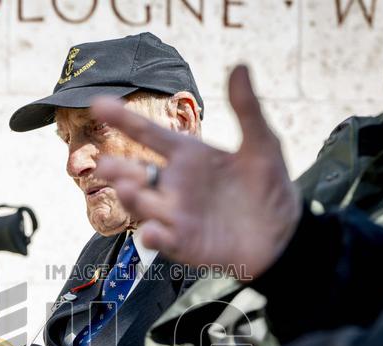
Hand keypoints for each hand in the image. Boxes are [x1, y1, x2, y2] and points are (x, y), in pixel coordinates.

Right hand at [92, 66, 301, 276]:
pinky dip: (154, 237)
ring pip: (144, 205)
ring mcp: (177, 215)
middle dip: (118, 170)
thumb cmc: (269, 186)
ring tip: (128, 188)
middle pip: (136, 174)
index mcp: (188, 156)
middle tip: (106, 164)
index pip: (150, 134)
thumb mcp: (262, 144)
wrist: (284, 234)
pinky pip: (163, 239)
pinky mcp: (185, 243)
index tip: (99, 104)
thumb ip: (247, 109)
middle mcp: (175, 184)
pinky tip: (152, 232)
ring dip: (132, 199)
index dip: (125, 120)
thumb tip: (241, 66)